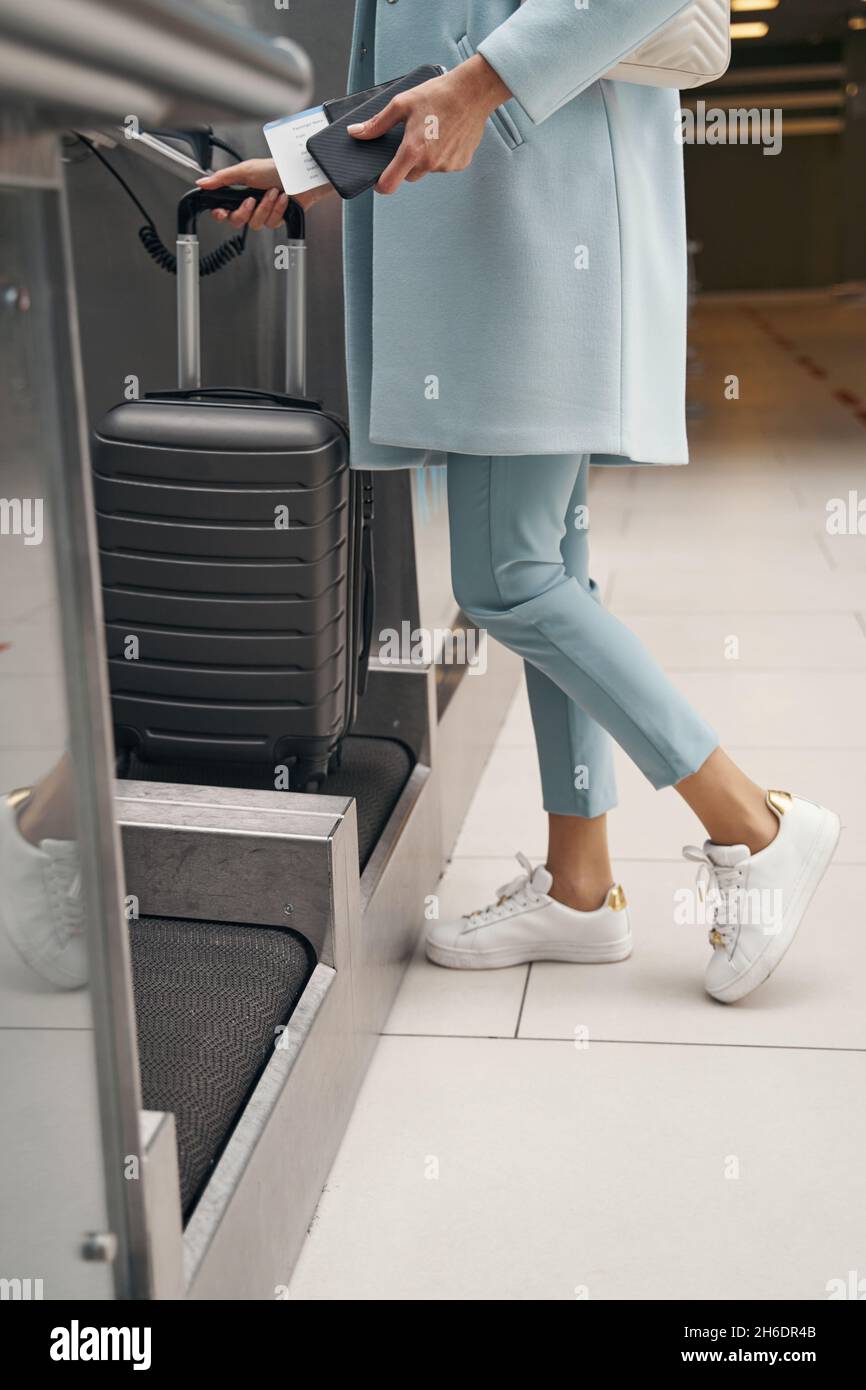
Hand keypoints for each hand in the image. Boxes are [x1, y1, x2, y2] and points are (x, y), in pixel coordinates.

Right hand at [195, 158, 333, 228]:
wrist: (299, 175)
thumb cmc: (274, 168)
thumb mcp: (245, 170)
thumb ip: (222, 178)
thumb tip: (201, 182)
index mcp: (239, 192)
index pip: (223, 210)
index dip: (220, 214)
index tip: (221, 212)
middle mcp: (250, 204)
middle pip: (237, 222)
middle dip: (244, 212)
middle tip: (251, 201)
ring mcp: (264, 213)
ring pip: (256, 224)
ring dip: (265, 207)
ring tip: (272, 192)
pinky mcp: (277, 219)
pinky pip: (271, 223)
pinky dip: (277, 209)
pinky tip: (282, 198)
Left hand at [348, 55, 511, 194]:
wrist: (474, 91)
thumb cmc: (437, 94)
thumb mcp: (402, 103)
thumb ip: (377, 123)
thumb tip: (355, 133)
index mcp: (413, 150)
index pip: (390, 184)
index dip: (380, 185)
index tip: (378, 179)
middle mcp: (430, 163)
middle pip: (409, 176)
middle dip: (406, 164)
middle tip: (411, 139)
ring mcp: (447, 165)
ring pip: (428, 170)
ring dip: (426, 158)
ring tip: (432, 131)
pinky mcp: (461, 163)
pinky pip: (444, 165)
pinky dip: (442, 154)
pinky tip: (446, 134)